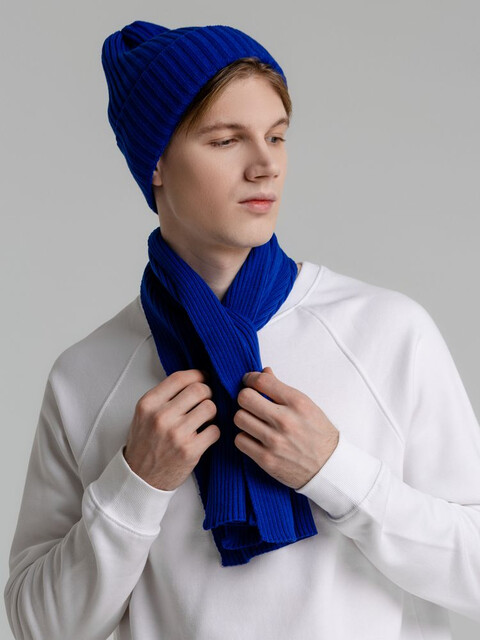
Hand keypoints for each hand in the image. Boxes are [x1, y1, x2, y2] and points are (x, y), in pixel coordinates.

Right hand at [124, 369, 219, 490]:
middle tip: (206, 400)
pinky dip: (213, 431)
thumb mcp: (144, 415)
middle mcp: (161, 417)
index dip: (197, 375)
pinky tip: (205, 435)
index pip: (180, 378)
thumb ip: (164, 397)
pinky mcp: (190, 451)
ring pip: (210, 407)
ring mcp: (176, 434)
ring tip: (205, 419)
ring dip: (212, 412)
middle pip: (199, 389)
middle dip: (208, 393)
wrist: (139, 478)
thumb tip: (194, 380)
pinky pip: (215, 430)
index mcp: (148, 404)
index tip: (204, 378)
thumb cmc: (144, 444)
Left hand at [233, 366, 338, 489]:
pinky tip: (254, 437)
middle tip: (250, 403)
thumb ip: (282, 389)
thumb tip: (264, 372)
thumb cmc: (318, 434)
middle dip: (245, 397)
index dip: (251, 378)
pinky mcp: (267, 459)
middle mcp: (285, 420)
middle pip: (245, 398)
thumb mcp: (307, 406)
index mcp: (297, 403)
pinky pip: (240, 440)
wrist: (330, 467)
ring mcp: (274, 441)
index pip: (262, 381)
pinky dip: (244, 437)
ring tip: (253, 421)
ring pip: (239, 418)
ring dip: (244, 418)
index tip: (249, 382)